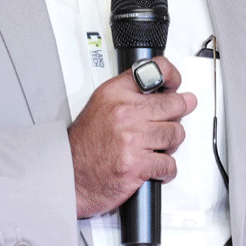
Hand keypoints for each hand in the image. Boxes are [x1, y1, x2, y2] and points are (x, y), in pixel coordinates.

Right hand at [68, 56, 196, 218]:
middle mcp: (125, 113)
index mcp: (115, 94)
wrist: (68, 175)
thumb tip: (162, 94)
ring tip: (158, 147)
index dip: (172, 77)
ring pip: (175, 134)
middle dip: (177, 114)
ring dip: (171, 144)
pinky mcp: (138, 164)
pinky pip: (169, 164)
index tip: (176, 85)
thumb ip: (128, 96)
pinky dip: (166, 169)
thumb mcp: (100, 106)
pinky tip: (156, 167)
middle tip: (173, 119)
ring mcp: (132, 139)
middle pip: (174, 105)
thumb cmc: (83, 146)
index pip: (156, 70)